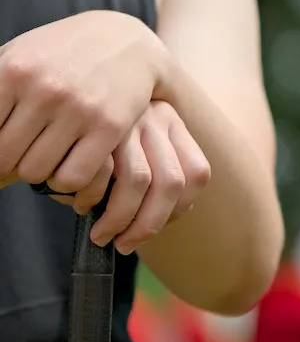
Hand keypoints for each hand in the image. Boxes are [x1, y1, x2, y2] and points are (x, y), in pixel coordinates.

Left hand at [0, 11, 167, 195]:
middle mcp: (45, 89)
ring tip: (45, 156)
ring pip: (35, 172)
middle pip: (3, 159)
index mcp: (14, 70)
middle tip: (21, 156)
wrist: (126, 38)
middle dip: (7, 165)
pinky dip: (65, 180)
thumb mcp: (16, 55)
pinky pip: (72, 177)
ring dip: (37, 172)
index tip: (0, 152)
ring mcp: (80, 108)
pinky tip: (69, 162)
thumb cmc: (60, 53)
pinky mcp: (110, 124)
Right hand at [55, 101, 210, 253]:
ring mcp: (126, 120)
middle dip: (148, 225)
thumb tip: (150, 225)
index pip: (196, 172)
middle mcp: (155, 117)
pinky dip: (92, 199)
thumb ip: (149, 177)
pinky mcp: (92, 126)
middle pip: (170, 182)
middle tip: (126, 244)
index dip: (180, 208)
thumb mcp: (132, 149)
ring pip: (139, 181)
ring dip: (120, 219)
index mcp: (171, 122)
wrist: (61, 96)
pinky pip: (101, 172)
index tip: (157, 226)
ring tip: (102, 235)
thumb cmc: (97, 139)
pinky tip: (82, 207)